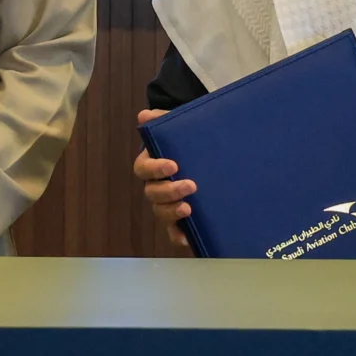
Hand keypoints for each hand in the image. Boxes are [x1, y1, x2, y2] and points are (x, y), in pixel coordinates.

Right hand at [133, 109, 196, 256]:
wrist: (211, 152)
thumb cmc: (192, 141)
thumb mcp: (181, 126)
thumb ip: (164, 120)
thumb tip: (145, 116)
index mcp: (152, 164)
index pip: (144, 168)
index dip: (155, 168)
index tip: (173, 165)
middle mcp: (157, 186)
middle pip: (152, 193)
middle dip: (168, 191)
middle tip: (190, 185)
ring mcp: (168, 204)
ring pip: (160, 212)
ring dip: (171, 212)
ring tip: (189, 207)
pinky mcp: (181, 220)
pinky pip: (174, 232)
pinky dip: (178, 237)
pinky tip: (188, 240)